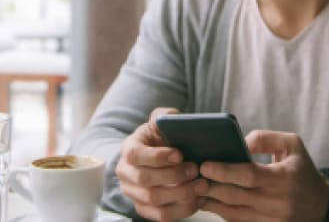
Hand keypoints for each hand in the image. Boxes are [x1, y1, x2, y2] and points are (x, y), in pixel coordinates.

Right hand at [115, 107, 207, 221]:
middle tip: (195, 169)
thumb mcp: (159, 122)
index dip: (157, 156)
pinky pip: (162, 216)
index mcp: (129, 149)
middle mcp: (126, 174)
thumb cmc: (159, 139)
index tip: (179, 154)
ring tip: (201, 185)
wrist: (154, 157)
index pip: (136, 155)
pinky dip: (182, 210)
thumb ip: (164, 116)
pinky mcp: (144, 209)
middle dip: (173, 176)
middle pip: (145, 180)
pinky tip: (197, 199)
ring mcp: (133, 194)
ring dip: (180, 194)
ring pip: (154, 200)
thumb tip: (171, 116)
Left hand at [199, 130, 328, 221]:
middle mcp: (277, 202)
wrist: (321, 204)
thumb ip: (265, 138)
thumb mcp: (292, 144)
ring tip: (196, 188)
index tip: (205, 165)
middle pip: (236, 196)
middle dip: (211, 186)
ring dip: (212, 202)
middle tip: (194, 176)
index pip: (249, 175)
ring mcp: (271, 220)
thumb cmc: (302, 169)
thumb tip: (240, 143)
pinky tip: (210, 201)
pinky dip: (222, 212)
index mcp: (283, 178)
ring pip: (233, 213)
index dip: (224, 171)